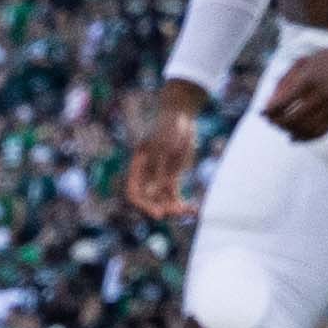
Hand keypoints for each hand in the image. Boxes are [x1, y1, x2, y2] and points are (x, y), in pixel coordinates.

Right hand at [123, 83, 204, 221]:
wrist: (181, 115)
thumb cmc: (168, 127)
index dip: (143, 205)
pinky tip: (193, 210)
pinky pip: (175, 196)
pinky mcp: (172, 177)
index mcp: (137, 167)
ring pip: (163, 201)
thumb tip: (158, 192)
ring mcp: (158, 177)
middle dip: (160, 208)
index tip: (158, 213)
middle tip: (175, 212)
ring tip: (188, 211)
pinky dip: (182, 203)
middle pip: (148, 200)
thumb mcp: (164, 147)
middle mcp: (146, 175)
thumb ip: (161, 169)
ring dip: (174, 209)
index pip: (134, 192)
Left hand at [259, 28, 327, 142]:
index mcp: (310, 76)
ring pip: (308, 128)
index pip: (283, 102)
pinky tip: (296, 137)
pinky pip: (323, 131)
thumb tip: (266, 108)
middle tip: (271, 122)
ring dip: (291, 132)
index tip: (263, 113)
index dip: (270, 111)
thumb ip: (283, 83)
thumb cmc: (327, 59)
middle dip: (278, 123)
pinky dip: (306, 138)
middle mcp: (324, 91)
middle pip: (293, 118)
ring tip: (284, 130)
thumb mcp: (303, 62)